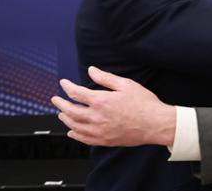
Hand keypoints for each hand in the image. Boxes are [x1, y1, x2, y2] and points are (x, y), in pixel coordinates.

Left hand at [51, 66, 175, 146]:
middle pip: (71, 111)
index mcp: (101, 101)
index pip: (76, 93)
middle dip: (61, 104)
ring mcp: (100, 131)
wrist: (155, 124)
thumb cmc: (143, 103)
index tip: (63, 83)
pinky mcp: (105, 140)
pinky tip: (72, 132)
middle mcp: (97, 117)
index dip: (67, 87)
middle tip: (56, 99)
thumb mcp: (125, 84)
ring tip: (61, 114)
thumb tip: (91, 70)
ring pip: (75, 126)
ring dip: (65, 119)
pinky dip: (75, 135)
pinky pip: (84, 139)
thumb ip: (105, 78)